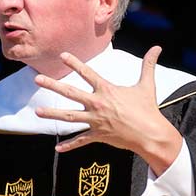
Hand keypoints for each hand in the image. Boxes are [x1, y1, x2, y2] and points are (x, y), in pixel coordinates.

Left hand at [33, 46, 181, 172]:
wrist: (151, 134)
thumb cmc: (148, 109)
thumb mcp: (147, 85)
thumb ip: (148, 65)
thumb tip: (157, 47)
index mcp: (107, 90)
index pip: (87, 73)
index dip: (74, 63)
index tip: (62, 56)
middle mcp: (98, 104)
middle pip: (71, 93)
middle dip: (53, 86)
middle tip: (37, 80)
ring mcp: (96, 121)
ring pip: (70, 117)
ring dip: (53, 114)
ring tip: (37, 112)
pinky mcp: (98, 135)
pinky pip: (81, 140)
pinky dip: (69, 145)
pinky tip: (57, 148)